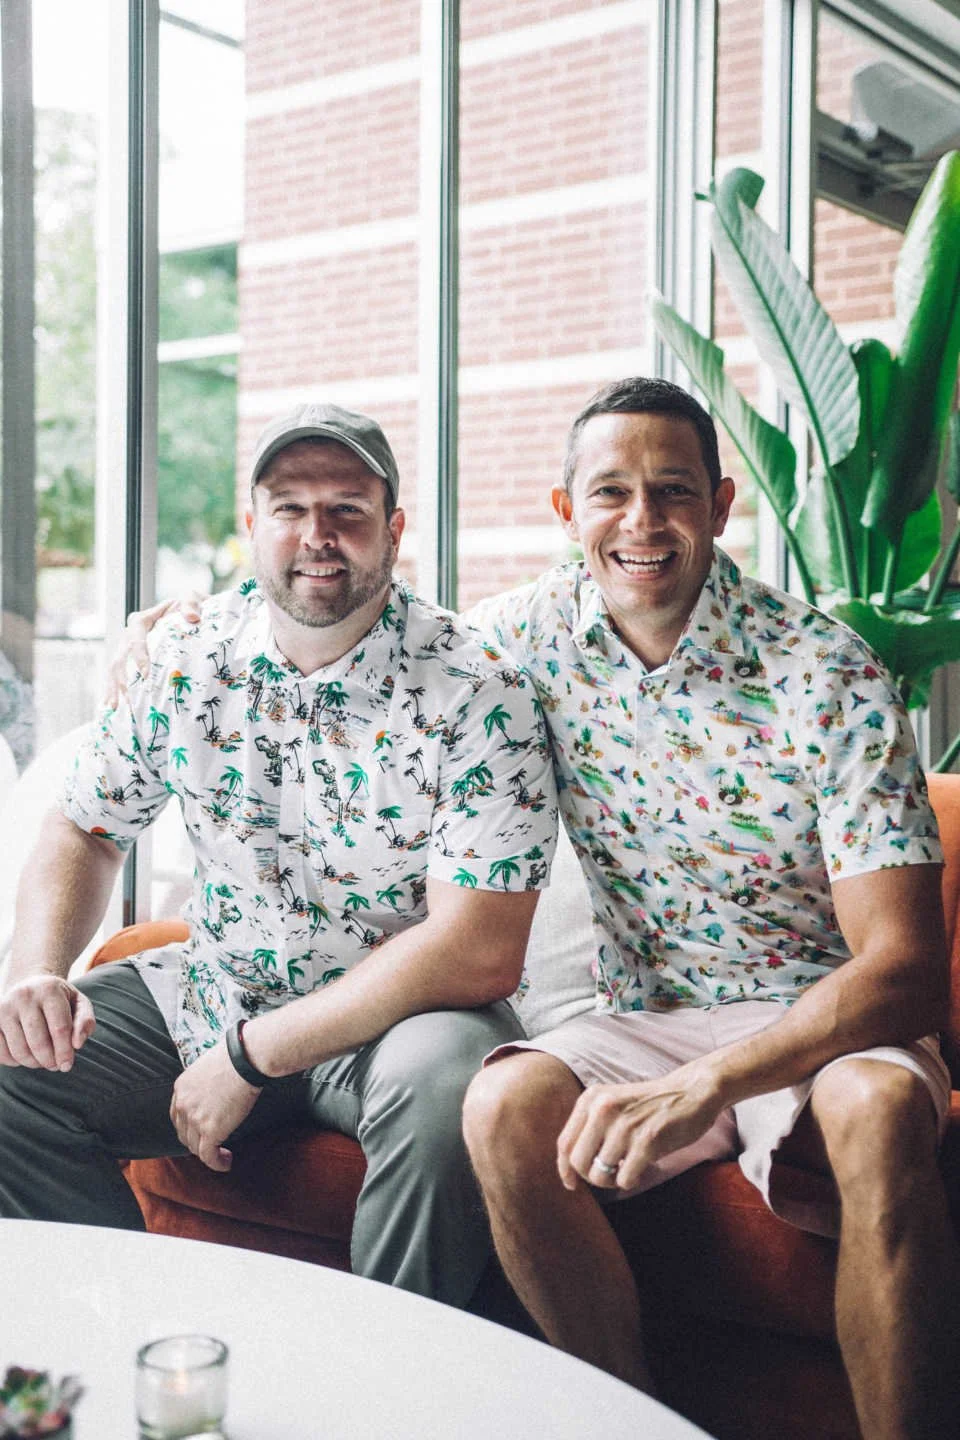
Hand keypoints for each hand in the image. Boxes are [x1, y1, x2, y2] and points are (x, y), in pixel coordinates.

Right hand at [0, 975, 95, 1069]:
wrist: (30, 984)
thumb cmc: (59, 1000)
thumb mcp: (79, 1003)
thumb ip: (85, 1021)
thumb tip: (77, 1044)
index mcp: (49, 990)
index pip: (60, 1029)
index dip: (65, 1052)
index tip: (67, 1066)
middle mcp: (24, 995)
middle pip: (38, 1042)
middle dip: (49, 1060)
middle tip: (55, 1066)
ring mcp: (4, 1007)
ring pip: (19, 1050)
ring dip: (33, 1063)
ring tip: (42, 1061)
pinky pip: (1, 1052)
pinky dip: (14, 1061)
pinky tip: (25, 1055)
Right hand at [102, 592, 206, 708]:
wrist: (184, 612)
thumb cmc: (187, 608)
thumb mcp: (191, 600)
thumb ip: (190, 605)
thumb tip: (191, 618)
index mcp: (140, 621)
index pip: (136, 640)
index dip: (139, 658)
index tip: (146, 675)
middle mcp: (128, 635)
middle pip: (120, 659)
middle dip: (122, 681)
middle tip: (128, 701)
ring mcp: (125, 649)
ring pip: (114, 670)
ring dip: (114, 690)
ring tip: (114, 707)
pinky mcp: (126, 660)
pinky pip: (116, 677)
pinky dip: (114, 691)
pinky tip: (112, 707)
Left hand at [169, 1041, 260, 1171]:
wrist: (244, 1060)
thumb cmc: (235, 1058)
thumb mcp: (209, 1068)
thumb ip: (205, 1083)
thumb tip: (216, 1090)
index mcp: (181, 1088)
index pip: (178, 1116)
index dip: (189, 1127)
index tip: (202, 1131)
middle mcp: (182, 1104)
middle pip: (185, 1134)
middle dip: (197, 1142)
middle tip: (213, 1145)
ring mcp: (194, 1118)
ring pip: (195, 1147)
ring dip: (208, 1154)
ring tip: (223, 1155)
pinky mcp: (210, 1130)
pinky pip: (208, 1156)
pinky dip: (217, 1163)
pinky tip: (227, 1162)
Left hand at [556, 1062, 723, 1191]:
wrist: (691, 1091)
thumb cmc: (650, 1105)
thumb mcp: (612, 1104)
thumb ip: (591, 1126)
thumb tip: (570, 1167)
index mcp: (591, 1099)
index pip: (565, 1143)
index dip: (565, 1169)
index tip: (571, 1184)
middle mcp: (603, 1109)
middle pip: (578, 1162)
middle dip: (591, 1176)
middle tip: (611, 1174)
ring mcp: (624, 1124)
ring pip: (600, 1174)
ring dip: (614, 1180)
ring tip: (629, 1168)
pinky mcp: (647, 1140)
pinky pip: (624, 1179)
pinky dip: (632, 1180)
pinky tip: (644, 1167)